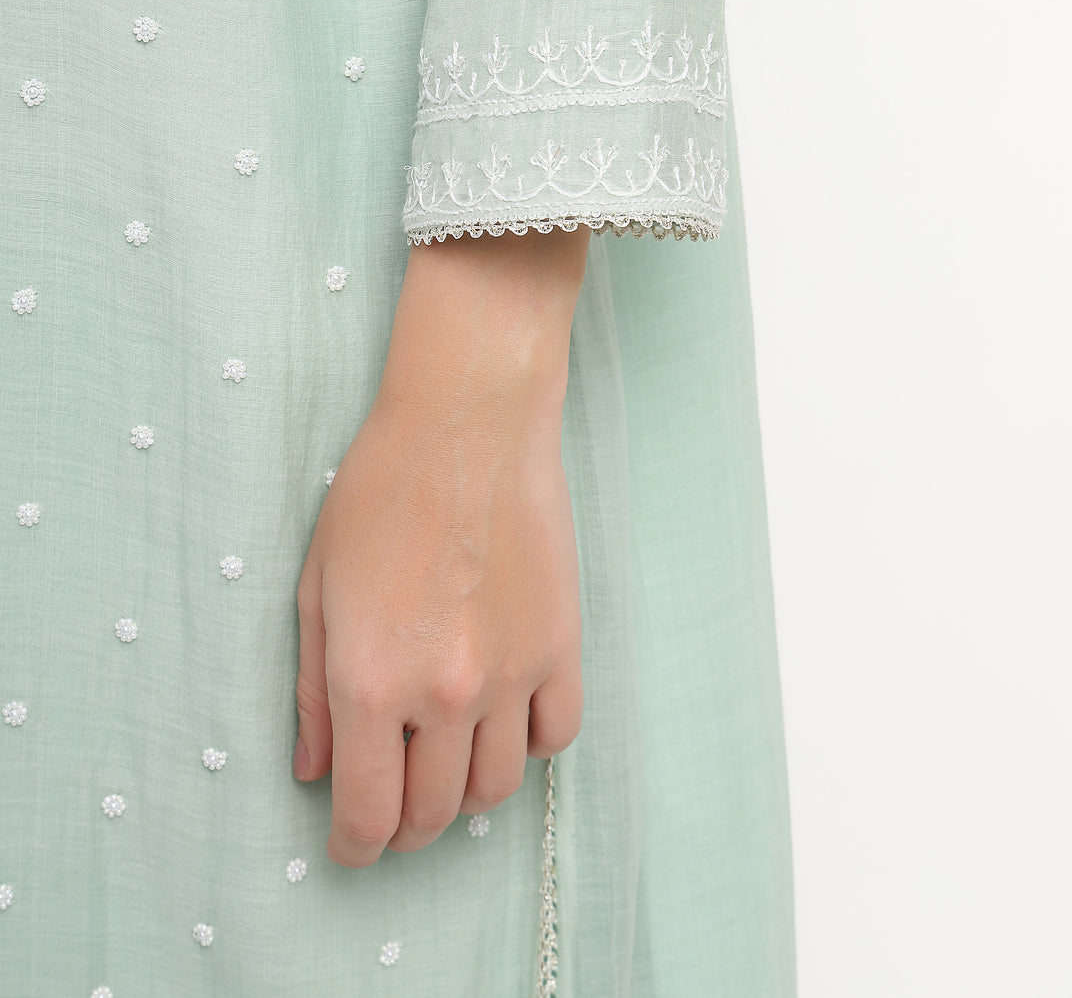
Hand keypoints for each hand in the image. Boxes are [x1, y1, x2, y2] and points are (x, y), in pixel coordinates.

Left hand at [292, 225, 589, 866]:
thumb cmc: (380, 490)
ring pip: (496, 789)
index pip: (367, 815)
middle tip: (392, 804)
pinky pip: (555, 737)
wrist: (468, 422)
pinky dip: (528, 745)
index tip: (351, 842)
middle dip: (404, 827)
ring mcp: (511, 674)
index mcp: (371, 681)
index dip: (354, 845)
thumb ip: (312, 690)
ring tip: (445, 761)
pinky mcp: (561, 646)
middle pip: (432, 814)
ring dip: (464, 793)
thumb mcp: (317, 587)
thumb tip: (314, 770)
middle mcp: (445, 693)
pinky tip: (503, 717)